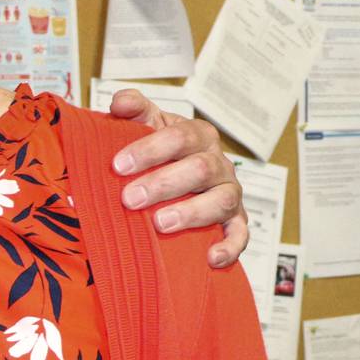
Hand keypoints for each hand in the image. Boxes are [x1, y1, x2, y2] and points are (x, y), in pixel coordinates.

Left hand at [108, 88, 246, 267]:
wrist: (179, 177)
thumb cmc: (160, 152)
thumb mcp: (146, 126)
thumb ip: (134, 111)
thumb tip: (121, 101)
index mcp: (197, 136)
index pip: (180, 137)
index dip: (150, 149)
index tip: (118, 165)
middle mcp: (217, 163)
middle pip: (200, 169)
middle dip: (164, 184)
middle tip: (130, 198)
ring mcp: (228, 192)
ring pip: (222, 200)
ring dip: (192, 213)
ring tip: (160, 224)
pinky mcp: (235, 221)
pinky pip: (240, 234)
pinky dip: (229, 246)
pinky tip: (210, 258)